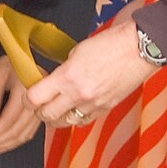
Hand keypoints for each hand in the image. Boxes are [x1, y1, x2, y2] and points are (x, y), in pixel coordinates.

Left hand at [0, 56, 41, 152]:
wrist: (26, 56)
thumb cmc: (10, 63)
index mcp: (25, 90)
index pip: (7, 120)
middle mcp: (37, 101)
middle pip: (16, 131)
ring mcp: (41, 107)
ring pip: (25, 134)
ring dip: (7, 145)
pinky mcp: (41, 111)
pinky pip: (31, 132)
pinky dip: (18, 141)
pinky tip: (6, 144)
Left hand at [27, 25, 156, 128]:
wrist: (138, 49)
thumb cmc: (111, 44)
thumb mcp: (77, 51)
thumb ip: (64, 70)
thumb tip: (55, 81)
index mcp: (67, 76)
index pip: (35, 98)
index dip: (28, 99)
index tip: (28, 96)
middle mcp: (78, 94)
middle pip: (47, 116)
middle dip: (39, 112)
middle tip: (39, 105)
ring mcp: (93, 104)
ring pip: (65, 123)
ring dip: (57, 118)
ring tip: (57, 109)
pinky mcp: (106, 109)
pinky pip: (84, 121)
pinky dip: (76, 117)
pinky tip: (76, 109)